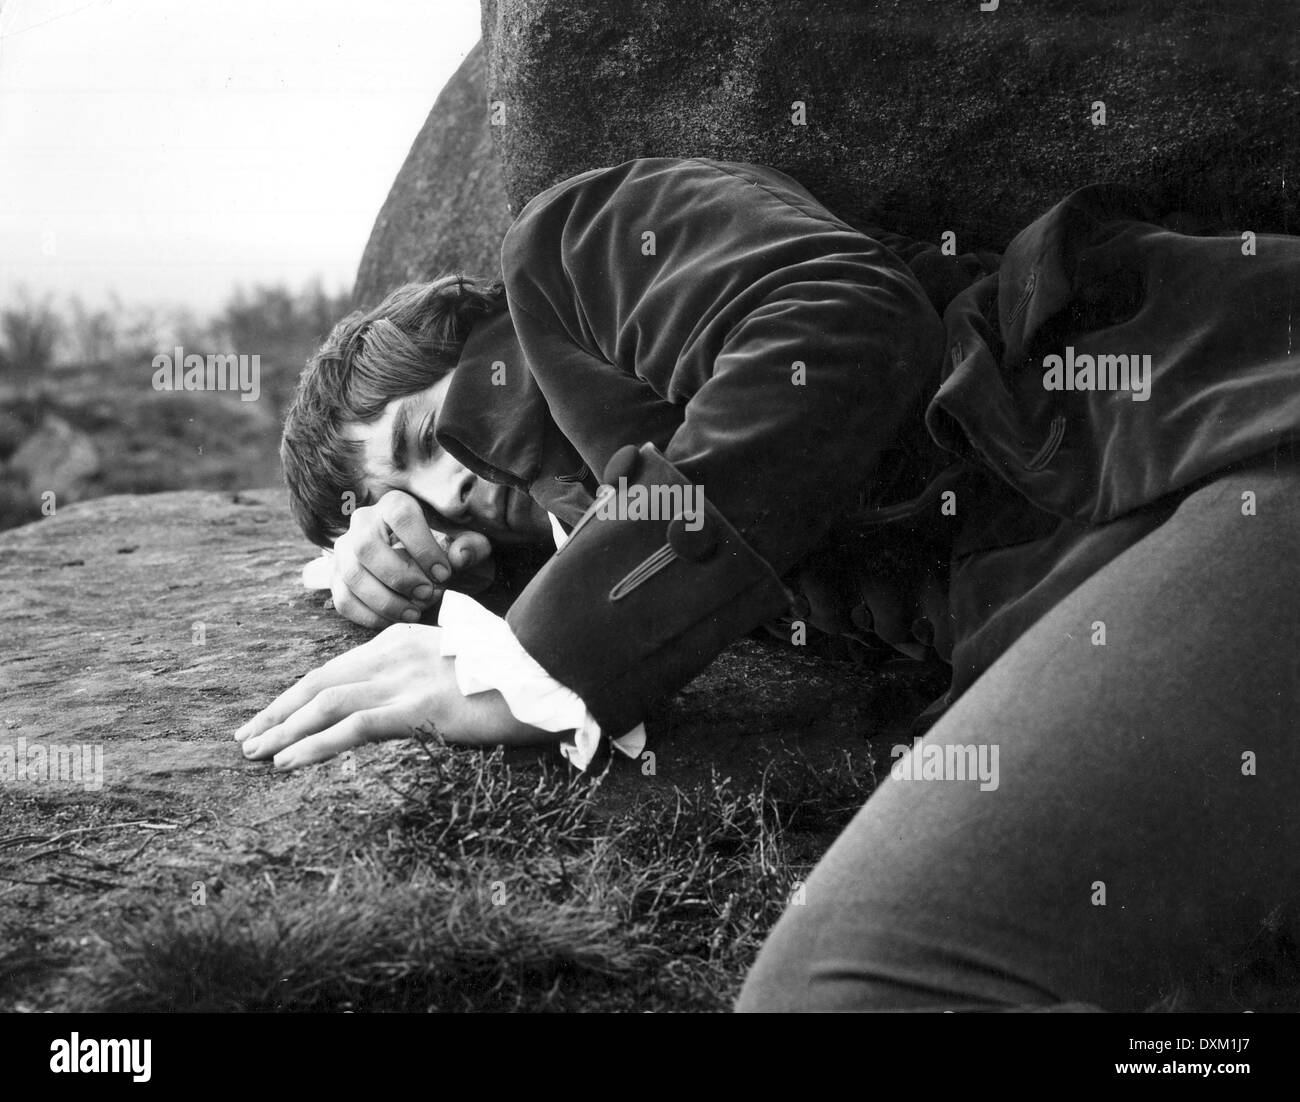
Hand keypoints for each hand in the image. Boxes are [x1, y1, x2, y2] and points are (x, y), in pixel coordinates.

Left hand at [234, 623, 546, 768]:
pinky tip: (288, 761)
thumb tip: (404, 702)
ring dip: (283, 729)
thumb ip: (424, 674)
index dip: (297, 693)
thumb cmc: (512, 678)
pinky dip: (314, 744)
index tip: (271, 715)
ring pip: (326, 702)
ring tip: (254, 752)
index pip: (336, 668)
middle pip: (320, 681)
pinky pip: (353, 727)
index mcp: (403, 639)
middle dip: (278, 710)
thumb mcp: (458, 667)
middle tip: (246, 736)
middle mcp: (397, 652)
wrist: (549, 675)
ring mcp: (407, 678)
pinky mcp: (419, 707)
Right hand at [330, 489, 493, 628]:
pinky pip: (344, 599)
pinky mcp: (337, 577)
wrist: (423, 566)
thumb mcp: (466, 545)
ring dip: (385, 601)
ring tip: (414, 613)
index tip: (444, 574)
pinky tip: (395, 620)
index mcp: (395, 504)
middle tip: (427, 594)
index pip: (402, 517)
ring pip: (352, 575)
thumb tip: (461, 555)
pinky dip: (369, 616)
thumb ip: (471, 547)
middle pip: (367, 547)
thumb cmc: (444, 551)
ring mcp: (344, 550)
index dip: (423, 548)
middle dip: (399, 577)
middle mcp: (363, 521)